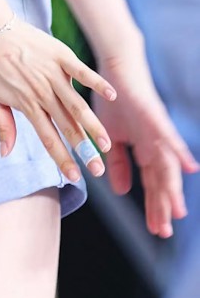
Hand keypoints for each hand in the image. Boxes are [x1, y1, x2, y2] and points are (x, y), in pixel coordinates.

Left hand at [0, 16, 115, 182]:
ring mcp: (52, 73)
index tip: (75, 177)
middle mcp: (42, 92)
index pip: (48, 138)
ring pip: (77, 105)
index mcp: (26, 104)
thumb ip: (3, 126)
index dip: (62, 159)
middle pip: (67, 127)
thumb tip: (5, 154)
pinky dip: (97, 83)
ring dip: (93, 125)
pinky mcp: (60, 55)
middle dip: (84, 150)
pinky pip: (82, 71)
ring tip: (107, 143)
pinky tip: (112, 95)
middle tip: (98, 169)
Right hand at [93, 42, 199, 237]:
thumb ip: (117, 163)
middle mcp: (154, 143)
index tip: (156, 230)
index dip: (154, 206)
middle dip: (163, 205)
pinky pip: (167, 135)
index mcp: (143, 149)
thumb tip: (122, 191)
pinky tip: (188, 167)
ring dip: (172, 187)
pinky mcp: (152, 115)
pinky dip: (178, 151)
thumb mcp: (108, 137)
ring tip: (176, 210)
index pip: (150, 183)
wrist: (114, 67)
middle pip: (161, 180)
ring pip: (166, 163)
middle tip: (164, 231)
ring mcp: (155, 130)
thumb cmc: (113, 99)